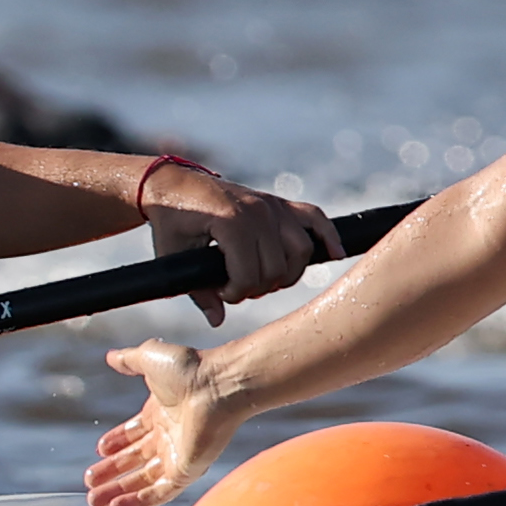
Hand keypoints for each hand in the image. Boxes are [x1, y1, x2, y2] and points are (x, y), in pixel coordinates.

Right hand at [89, 336, 251, 505]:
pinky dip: (138, 502)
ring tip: (94, 501)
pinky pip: (160, 493)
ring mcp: (177, 456)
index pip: (133, 434)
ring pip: (142, 481)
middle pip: (134, 462)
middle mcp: (168, 437)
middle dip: (110, 474)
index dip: (116, 443)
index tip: (99, 452)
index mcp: (159, 413)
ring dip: (118, 492)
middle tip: (89, 484)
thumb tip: (111, 357)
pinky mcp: (186, 471)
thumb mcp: (149, 358)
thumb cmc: (189, 369)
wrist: (218, 385)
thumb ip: (128, 360)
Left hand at [137, 172, 337, 324]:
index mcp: (230, 221)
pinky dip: (327, 235)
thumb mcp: (173, 255)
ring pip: (301, 250)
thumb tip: (218, 320)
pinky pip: (314, 217)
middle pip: (277, 268)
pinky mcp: (278, 202)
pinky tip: (335, 252)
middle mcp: (257, 211)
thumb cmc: (170, 221)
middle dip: (259, 287)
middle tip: (239, 288)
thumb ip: (197, 291)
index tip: (221, 293)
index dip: (236, 293)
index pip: (250, 274)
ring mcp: (271, 204)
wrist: (172, 184)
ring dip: (287, 273)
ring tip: (265, 279)